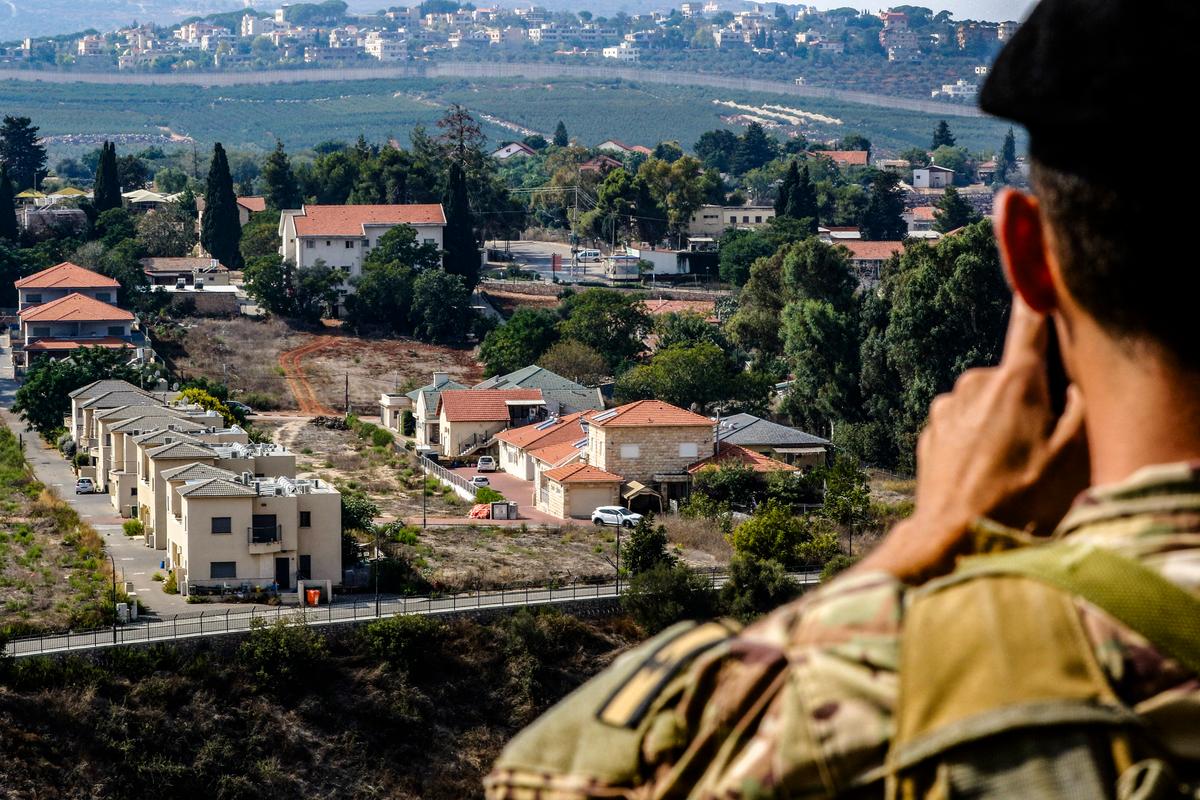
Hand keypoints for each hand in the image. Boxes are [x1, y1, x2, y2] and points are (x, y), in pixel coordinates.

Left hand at [860, 297, 1089, 583]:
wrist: (952, 539)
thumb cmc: (1019, 501)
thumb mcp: (1073, 457)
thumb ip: (1081, 408)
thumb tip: (1074, 383)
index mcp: (1014, 381)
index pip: (1030, 324)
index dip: (1038, 298)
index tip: (1038, 273)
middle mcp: (973, 385)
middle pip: (1014, 376)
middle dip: (1030, 401)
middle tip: (1041, 447)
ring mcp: (946, 408)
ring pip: (987, 403)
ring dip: (1001, 425)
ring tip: (1011, 470)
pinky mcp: (930, 433)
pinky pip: (964, 426)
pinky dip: (977, 442)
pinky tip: (985, 476)